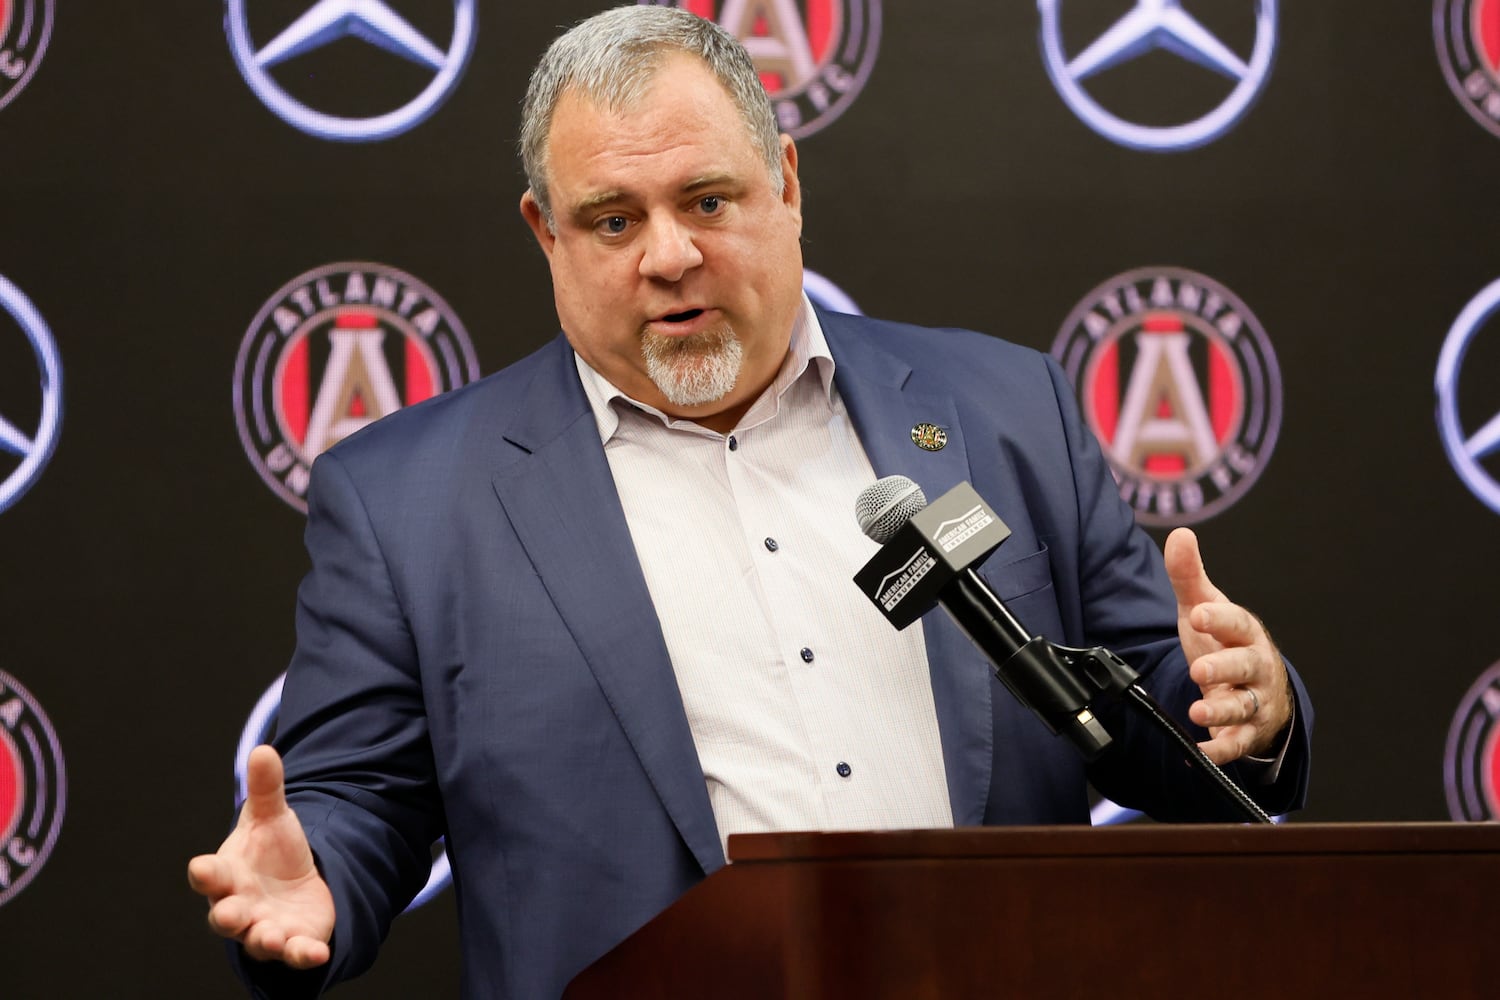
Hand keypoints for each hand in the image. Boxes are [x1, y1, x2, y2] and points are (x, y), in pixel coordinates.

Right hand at [187, 744, 334, 968]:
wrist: (297, 882)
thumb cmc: (271, 851)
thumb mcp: (271, 816)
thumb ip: (267, 788)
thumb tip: (263, 749)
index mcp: (227, 875)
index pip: (208, 877)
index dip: (204, 874)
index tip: (202, 868)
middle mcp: (240, 907)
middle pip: (225, 917)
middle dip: (227, 916)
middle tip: (230, 914)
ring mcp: (264, 928)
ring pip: (257, 941)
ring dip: (263, 939)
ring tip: (271, 935)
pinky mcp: (294, 941)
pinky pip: (295, 954)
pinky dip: (303, 956)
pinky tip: (317, 953)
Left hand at [1163, 527, 1290, 764]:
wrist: (1256, 686)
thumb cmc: (1225, 642)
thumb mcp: (1205, 609)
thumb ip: (1188, 576)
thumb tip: (1180, 535)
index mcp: (1243, 633)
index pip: (1235, 622)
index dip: (1219, 618)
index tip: (1198, 613)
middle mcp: (1254, 667)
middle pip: (1244, 666)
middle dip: (1223, 668)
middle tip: (1198, 669)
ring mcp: (1254, 700)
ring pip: (1244, 707)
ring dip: (1222, 712)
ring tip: (1197, 713)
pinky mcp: (1248, 731)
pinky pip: (1238, 743)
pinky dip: (1221, 749)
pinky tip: (1202, 752)